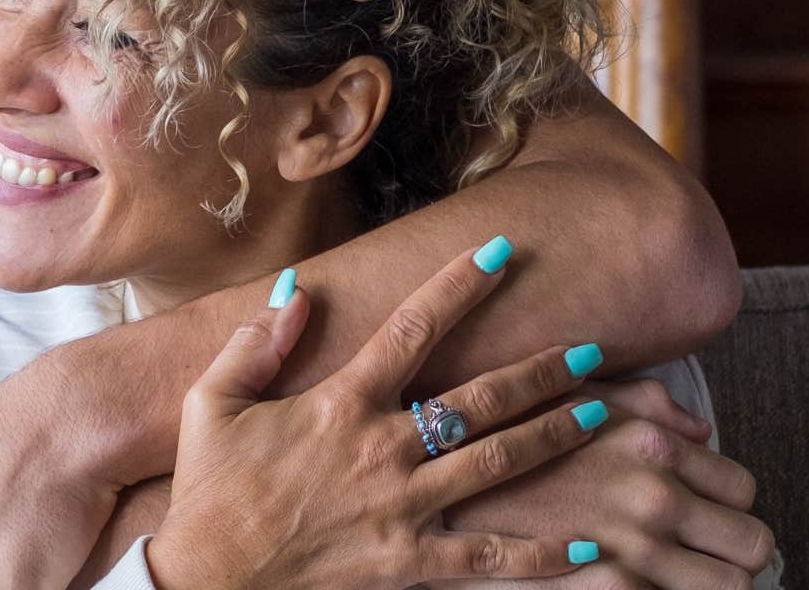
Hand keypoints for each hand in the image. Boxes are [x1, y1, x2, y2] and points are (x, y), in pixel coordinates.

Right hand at [146, 243, 607, 589]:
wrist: (207, 581)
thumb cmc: (210, 490)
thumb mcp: (212, 403)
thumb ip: (255, 343)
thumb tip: (293, 289)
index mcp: (341, 403)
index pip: (412, 328)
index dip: (458, 286)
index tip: (499, 252)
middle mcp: (382, 449)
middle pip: (480, 398)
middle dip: (541, 369)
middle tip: (590, 348)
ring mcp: (401, 508)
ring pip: (497, 464)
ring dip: (554, 436)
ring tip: (601, 413)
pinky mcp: (407, 564)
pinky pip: (487, 557)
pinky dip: (541, 556)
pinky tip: (588, 548)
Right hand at [440, 379, 776, 589]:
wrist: (438, 498)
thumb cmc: (502, 441)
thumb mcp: (572, 398)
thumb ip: (645, 406)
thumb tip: (700, 430)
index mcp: (649, 446)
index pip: (743, 489)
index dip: (728, 505)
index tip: (707, 513)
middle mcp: (652, 499)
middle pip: (753, 545)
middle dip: (735, 552)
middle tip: (707, 553)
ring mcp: (633, 554)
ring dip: (710, 585)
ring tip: (681, 578)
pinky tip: (642, 585)